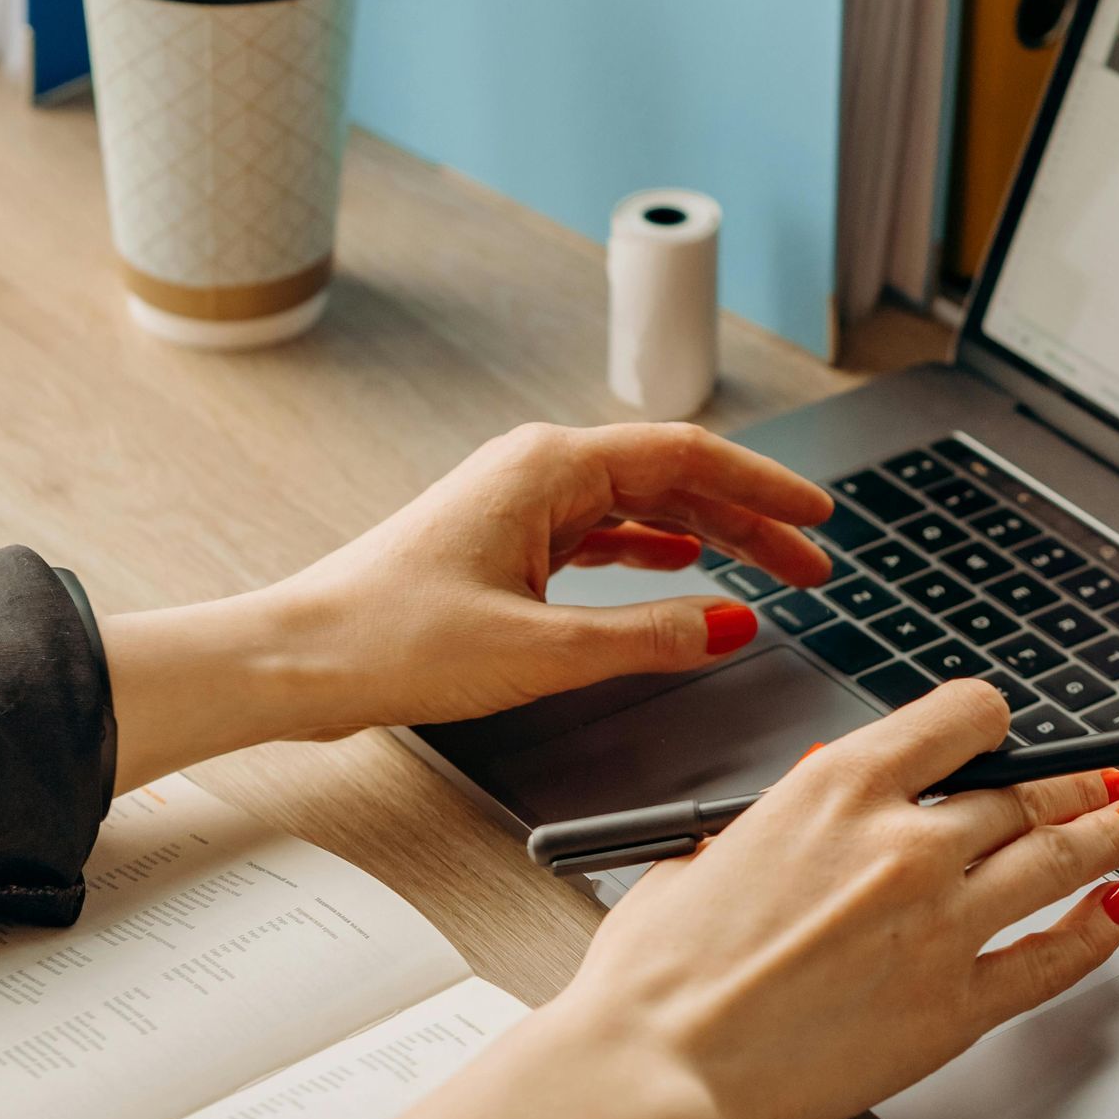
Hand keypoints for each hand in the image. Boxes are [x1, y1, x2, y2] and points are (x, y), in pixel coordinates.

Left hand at [102, 421, 833, 787]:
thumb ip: (645, 638)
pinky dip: (653, 551)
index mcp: (548, 469)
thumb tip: (728, 624)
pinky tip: (685, 568)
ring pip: (640, 506)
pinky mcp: (502, 542)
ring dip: (709, 535)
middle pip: (672, 476)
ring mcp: (518, 503)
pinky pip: (601, 534)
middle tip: (815, 560)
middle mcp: (536, 471)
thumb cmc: (390, 642)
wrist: (296, 660)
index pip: (687, 457)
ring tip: (770, 572)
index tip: (822, 517)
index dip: (765, 488)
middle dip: (750, 516)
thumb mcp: (538, 650)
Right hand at [277, 676, 1118, 1118]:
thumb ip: (788, 813)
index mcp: (841, 785)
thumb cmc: (666, 966)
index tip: (1005, 734)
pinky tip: (1115, 911)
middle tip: (1100, 779)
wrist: (660, 1061)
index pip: (964, 717)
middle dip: (1071, 781)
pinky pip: (1055, 958)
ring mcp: (941, 924)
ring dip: (1109, 833)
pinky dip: (1097, 929)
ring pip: (1060, 858)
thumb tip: (823, 791)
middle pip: (1024, 791)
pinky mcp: (955, 1006)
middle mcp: (905, 841)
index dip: (996, 723)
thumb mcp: (717, 844)